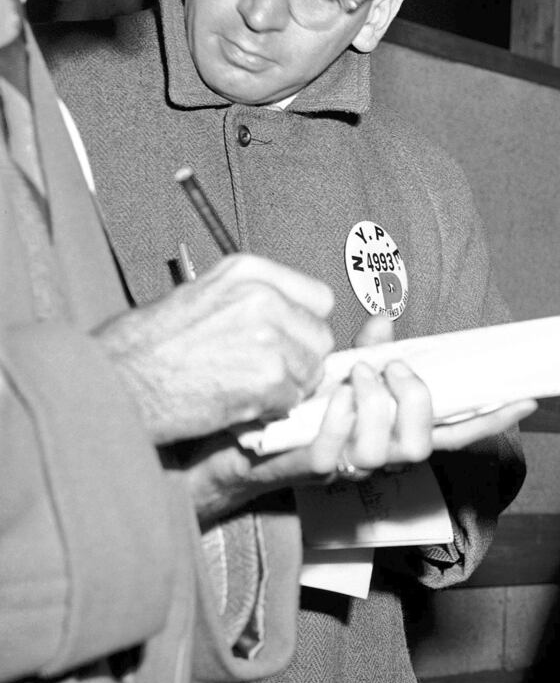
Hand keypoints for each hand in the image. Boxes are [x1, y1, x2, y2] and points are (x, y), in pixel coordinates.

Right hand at [96, 254, 334, 442]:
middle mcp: (263, 298)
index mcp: (249, 272)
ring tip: (244, 388)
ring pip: (311, 372)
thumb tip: (293, 323)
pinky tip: (237, 403)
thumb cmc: (147, 346)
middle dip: (300, 361)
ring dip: (286, 388)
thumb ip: (252, 303)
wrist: (116, 381)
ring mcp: (269, 338)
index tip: (289, 340)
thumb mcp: (202, 297)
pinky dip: (270, 410)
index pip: (319, 298)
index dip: (305, 326)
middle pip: (320, 337)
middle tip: (264, 374)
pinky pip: (292, 400)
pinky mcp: (268, 378)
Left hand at [179, 316, 534, 524]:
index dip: (492, 418)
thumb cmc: (287, 407)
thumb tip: (386, 321)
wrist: (224, 443)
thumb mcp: (335, 371)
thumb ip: (366, 350)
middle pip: (426, 443)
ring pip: (386, 449)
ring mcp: (348, 468)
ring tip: (355, 373)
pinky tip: (330, 393)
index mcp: (395, 430)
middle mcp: (381, 456)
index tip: (527, 398)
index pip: (456, 430)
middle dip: (416, 398)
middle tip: (392, 366)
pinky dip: (341, 416)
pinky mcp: (311, 471)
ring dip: (377, 404)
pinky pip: (340, 450)